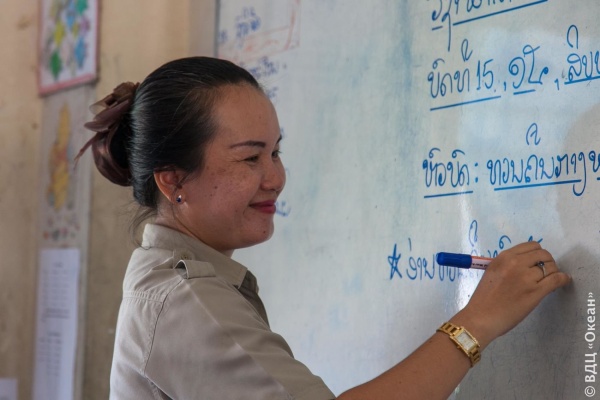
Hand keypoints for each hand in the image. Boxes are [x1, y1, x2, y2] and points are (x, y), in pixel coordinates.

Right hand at [452, 241, 570, 347]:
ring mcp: (526, 277)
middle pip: (543, 254)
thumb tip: (527, 264)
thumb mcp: (492, 273)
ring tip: (550, 281)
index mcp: (503, 257)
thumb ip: (508, 265)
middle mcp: (515, 263)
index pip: (531, 246)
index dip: (537, 254)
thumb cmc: (484, 298)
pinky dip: (563, 279)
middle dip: (548, 262)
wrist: (481, 317)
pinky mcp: (535, 292)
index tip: (537, 262)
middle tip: (546, 272)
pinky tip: (564, 281)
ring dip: (553, 273)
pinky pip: (556, 279)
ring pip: (551, 267)